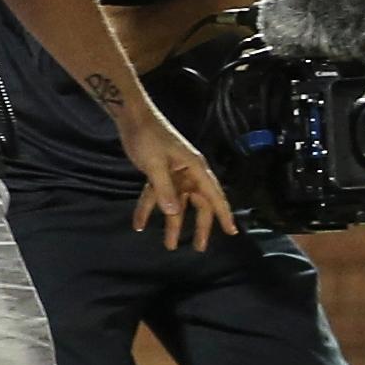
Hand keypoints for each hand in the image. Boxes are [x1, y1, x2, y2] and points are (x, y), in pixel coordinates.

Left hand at [124, 113, 235, 250]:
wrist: (132, 117)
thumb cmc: (149, 137)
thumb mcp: (155, 165)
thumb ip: (164, 190)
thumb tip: (173, 213)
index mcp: (195, 168)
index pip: (214, 195)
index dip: (223, 214)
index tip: (232, 232)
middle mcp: (188, 173)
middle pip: (198, 203)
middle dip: (200, 226)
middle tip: (199, 248)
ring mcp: (174, 173)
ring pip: (177, 203)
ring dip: (172, 223)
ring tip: (170, 245)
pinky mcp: (160, 173)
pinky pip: (157, 196)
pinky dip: (148, 209)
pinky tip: (139, 224)